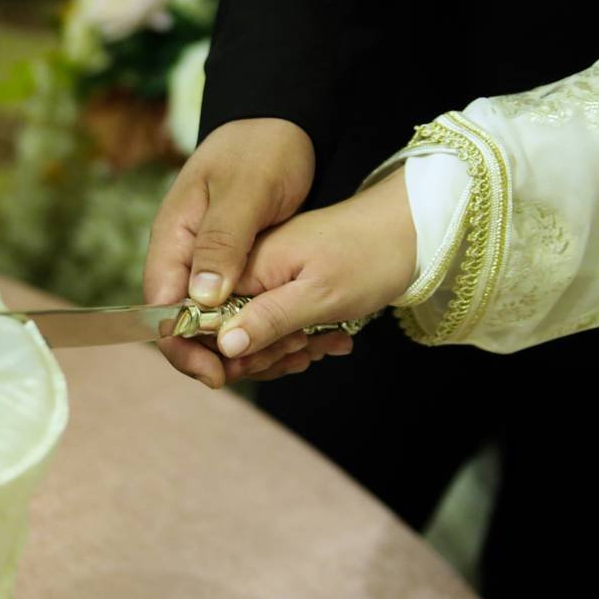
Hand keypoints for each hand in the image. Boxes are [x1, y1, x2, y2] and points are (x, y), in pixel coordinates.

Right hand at [144, 117, 313, 386]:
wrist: (286, 123)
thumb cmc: (262, 148)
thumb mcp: (244, 191)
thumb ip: (221, 241)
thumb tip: (201, 299)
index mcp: (173, 237)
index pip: (161, 307)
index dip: (182, 346)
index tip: (215, 372)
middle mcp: (185, 256)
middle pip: (183, 323)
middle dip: (214, 354)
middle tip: (257, 373)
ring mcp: (210, 262)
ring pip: (213, 321)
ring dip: (241, 345)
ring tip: (284, 359)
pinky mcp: (237, 265)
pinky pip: (238, 307)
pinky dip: (259, 327)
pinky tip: (290, 339)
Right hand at [215, 167, 416, 380]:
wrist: (410, 224)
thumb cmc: (368, 252)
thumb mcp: (319, 292)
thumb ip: (267, 318)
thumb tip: (223, 346)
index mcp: (238, 261)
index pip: (188, 313)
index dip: (199, 350)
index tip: (229, 374)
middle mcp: (240, 268)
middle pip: (215, 332)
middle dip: (254, 355)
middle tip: (300, 350)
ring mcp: (260, 278)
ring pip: (248, 336)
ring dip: (283, 351)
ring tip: (324, 343)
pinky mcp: (281, 285)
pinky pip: (274, 326)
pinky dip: (299, 339)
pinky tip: (331, 338)